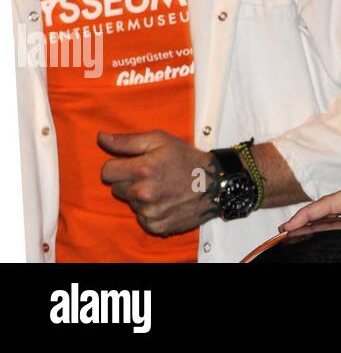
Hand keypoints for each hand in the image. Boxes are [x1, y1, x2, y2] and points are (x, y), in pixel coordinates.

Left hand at [99, 130, 217, 236]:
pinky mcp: (157, 226)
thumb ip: (128, 141)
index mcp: (143, 169)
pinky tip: (165, 201)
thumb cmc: (187, 158)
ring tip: (161, 187)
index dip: (117, 166)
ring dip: (140, 196)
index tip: (130, 164)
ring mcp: (150, 212)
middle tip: (150, 175)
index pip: (106, 172)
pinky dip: (150, 211)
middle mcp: (143, 193)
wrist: (216, 183)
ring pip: (130, 203)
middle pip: (116, 189)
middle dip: (128, 181)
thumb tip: (101, 138)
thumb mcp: (161, 140)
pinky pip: (141, 218)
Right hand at [279, 179, 340, 238]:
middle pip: (328, 210)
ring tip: (297, 233)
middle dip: (305, 219)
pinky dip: (332, 228)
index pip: (330, 204)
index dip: (308, 214)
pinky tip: (325, 235)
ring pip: (335, 217)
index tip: (289, 225)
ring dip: (316, 224)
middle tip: (285, 231)